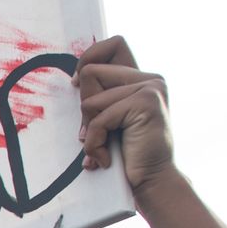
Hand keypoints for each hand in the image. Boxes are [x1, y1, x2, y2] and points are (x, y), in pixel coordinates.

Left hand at [75, 36, 173, 190]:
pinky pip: (99, 117)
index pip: (113, 44)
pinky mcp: (145, 102)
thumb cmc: (126, 155)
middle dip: (84, 108)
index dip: (89, 58)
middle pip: (92, 72)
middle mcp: (150, 78)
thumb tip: (76, 77)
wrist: (150, 183)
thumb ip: (102, 95)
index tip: (76, 84)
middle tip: (92, 134)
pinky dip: (95, 142)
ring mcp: (150, 88)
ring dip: (90, 131)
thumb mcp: (111, 119)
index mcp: (142, 78)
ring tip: (103, 150)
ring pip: (91, 99)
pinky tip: (106, 158)